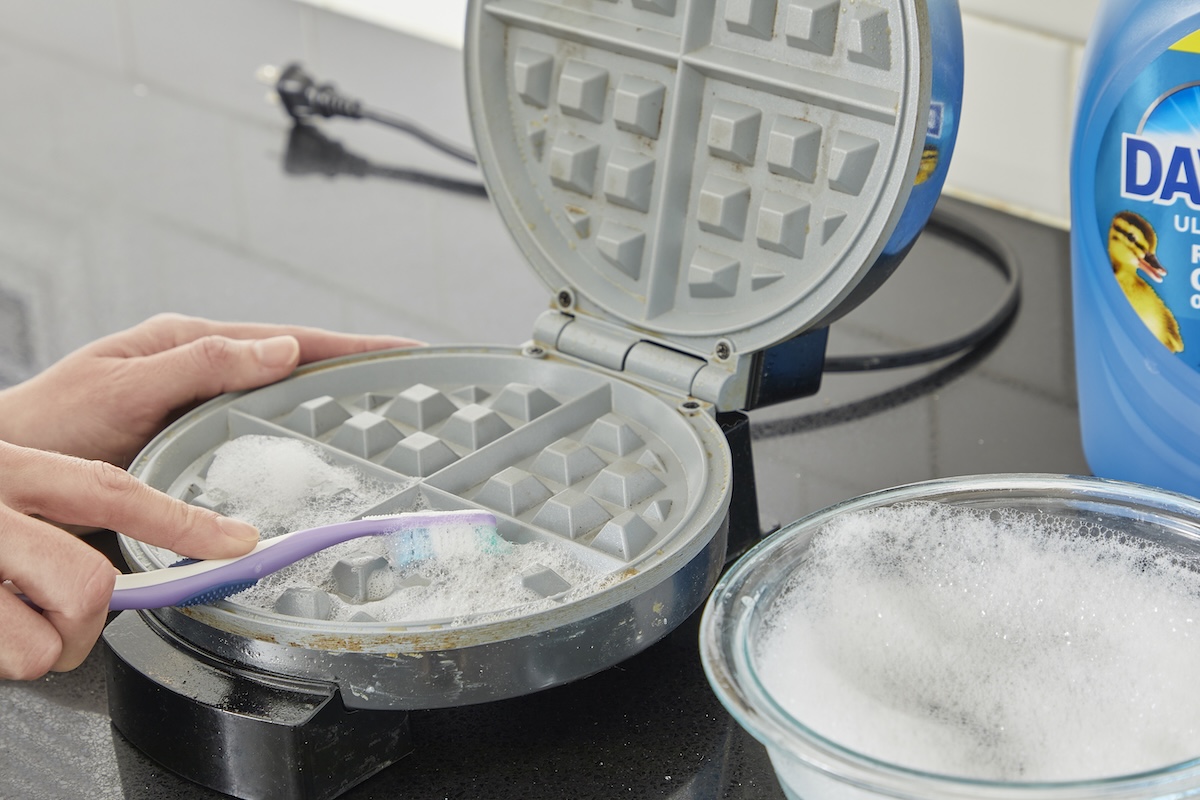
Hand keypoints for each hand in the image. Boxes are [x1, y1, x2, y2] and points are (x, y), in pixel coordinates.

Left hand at [0, 313, 420, 467]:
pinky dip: (293, 445)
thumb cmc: (46, 428)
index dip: (349, 346)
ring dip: (328, 411)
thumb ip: (200, 364)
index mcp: (188, 343)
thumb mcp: (123, 385)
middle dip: (353, 373)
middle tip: (407, 389)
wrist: (3, 481)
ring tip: (379, 423)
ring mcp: (197, 410)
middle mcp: (199, 373)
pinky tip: (314, 462)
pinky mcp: (191, 448)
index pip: (287, 339)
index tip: (402, 350)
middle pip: (293, 367)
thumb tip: (282, 349)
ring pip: (279, 406)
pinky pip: (256, 441)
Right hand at [0, 442, 260, 679]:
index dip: (181, 523)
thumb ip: (48, 498)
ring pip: (47, 645)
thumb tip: (130, 539)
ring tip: (9, 619)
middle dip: (91, 615)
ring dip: (41, 646)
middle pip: (89, 585)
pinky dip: (4, 660)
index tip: (240, 541)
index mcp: (9, 470)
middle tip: (62, 613)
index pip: (110, 492)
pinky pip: (8, 664)